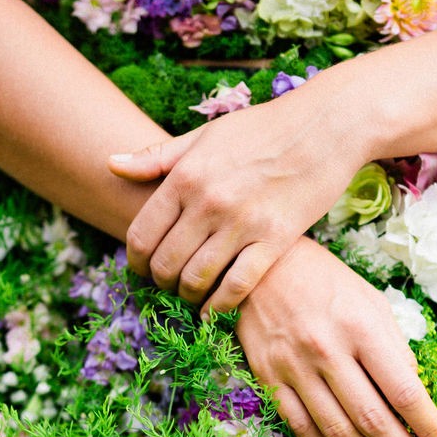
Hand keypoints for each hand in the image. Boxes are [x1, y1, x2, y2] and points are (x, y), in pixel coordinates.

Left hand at [109, 78, 367, 316]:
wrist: (325, 127)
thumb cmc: (263, 128)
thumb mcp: (205, 136)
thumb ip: (157, 156)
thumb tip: (110, 164)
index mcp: (185, 176)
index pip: (141, 234)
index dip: (135, 261)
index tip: (141, 268)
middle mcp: (208, 202)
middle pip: (164, 264)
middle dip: (159, 282)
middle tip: (166, 284)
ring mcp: (241, 224)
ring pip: (196, 280)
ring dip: (186, 295)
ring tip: (190, 292)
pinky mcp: (274, 242)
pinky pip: (235, 288)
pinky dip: (218, 307)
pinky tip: (213, 310)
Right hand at [234, 237, 436, 436]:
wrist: (263, 266)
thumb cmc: (327, 282)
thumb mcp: (372, 302)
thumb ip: (394, 348)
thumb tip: (412, 394)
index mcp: (362, 328)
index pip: (404, 391)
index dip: (428, 426)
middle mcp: (327, 350)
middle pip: (372, 420)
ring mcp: (294, 367)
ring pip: (337, 431)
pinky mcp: (268, 377)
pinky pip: (300, 426)